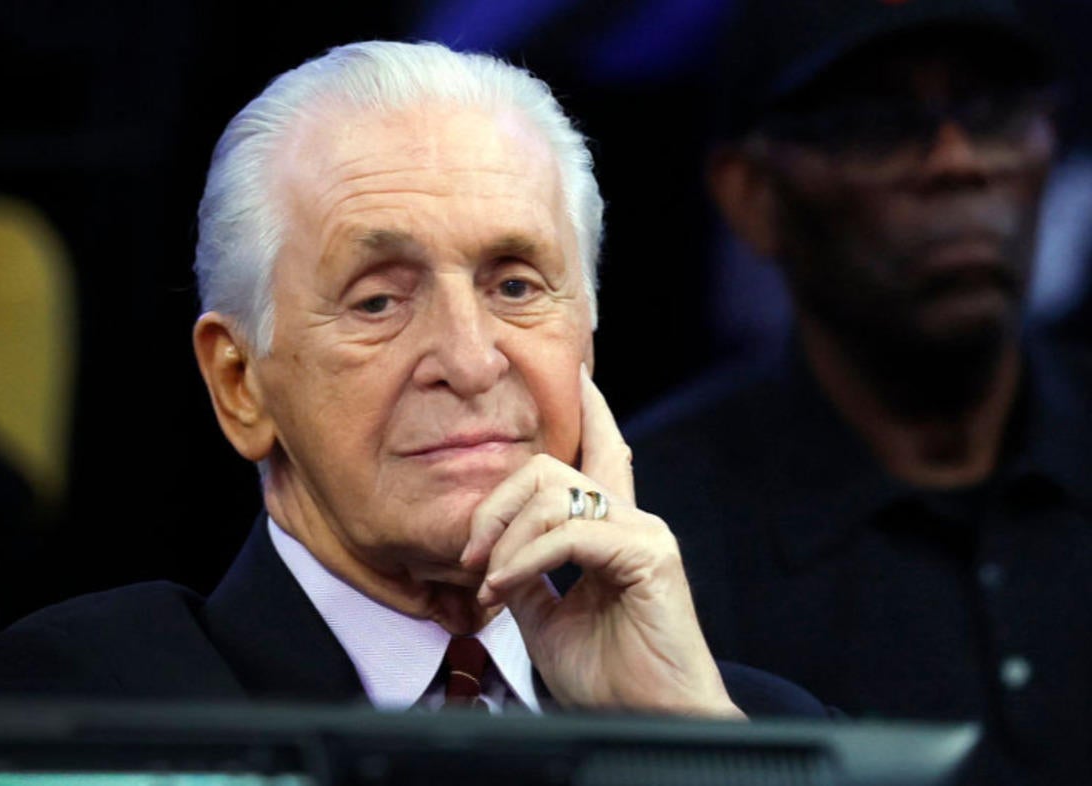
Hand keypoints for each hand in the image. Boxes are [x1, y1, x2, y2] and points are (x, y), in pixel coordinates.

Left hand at [460, 365, 742, 717]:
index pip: (603, 453)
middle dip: (496, 504)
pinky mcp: (648, 555)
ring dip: (503, 540)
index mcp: (614, 531)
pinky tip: (505, 588)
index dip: (594, 412)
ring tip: (487, 584)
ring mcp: (643, 533)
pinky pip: (569, 535)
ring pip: (554, 495)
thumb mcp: (546, 619)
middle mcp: (633, 521)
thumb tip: (492, 555)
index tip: (580, 376)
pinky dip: (524, 559)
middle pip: (551, 469)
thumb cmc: (611, 677)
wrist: (651, 719)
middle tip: (469, 555)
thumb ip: (526, 577)